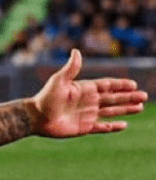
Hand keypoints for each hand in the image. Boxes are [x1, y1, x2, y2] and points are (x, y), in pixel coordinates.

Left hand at [31, 49, 147, 137]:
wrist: (35, 117)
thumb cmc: (46, 98)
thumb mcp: (59, 81)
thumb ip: (71, 68)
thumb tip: (76, 51)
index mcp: (84, 89)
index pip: (107, 85)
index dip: (120, 85)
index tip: (133, 84)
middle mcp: (88, 101)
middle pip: (113, 98)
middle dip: (128, 97)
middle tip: (144, 96)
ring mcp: (87, 114)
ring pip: (111, 111)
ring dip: (125, 109)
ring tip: (140, 107)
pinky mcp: (84, 127)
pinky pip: (102, 127)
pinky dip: (113, 127)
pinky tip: (124, 125)